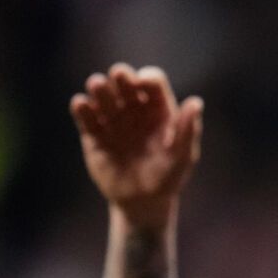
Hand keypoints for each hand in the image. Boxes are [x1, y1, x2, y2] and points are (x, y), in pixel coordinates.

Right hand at [71, 64, 202, 230]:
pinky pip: (86, 118)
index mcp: (159, 110)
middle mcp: (134, 110)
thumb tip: (196, 102)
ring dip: (100, 88)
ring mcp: (113, 121)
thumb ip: (187, 130)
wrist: (143, 202)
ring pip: (104, 97)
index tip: (142, 85)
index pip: (153, 84)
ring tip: (97, 84)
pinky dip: (82, 108)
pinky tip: (81, 104)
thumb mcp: (182, 156)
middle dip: (122, 77)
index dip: (147, 80)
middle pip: (125, 84)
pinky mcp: (94, 136)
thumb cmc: (169, 177)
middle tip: (118, 75)